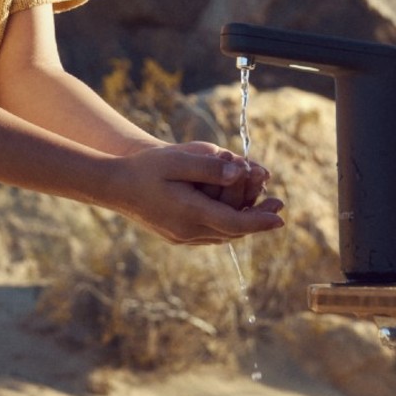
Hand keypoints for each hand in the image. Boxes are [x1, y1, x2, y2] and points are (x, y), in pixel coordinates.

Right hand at [107, 143, 283, 244]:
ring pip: (221, 235)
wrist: (113, 186)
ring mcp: (180, 236)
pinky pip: (209, 234)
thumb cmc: (145, 168)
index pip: (235, 223)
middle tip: (277, 208)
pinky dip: (226, 226)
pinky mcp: (175, 235)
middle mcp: (188, 231)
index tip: (281, 218)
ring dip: (242, 225)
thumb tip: (239, 172)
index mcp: (190, 213)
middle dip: (256, 221)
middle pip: (232, 232)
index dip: (261, 221)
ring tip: (260, 211)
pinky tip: (232, 215)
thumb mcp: (177, 160)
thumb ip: (209, 167)